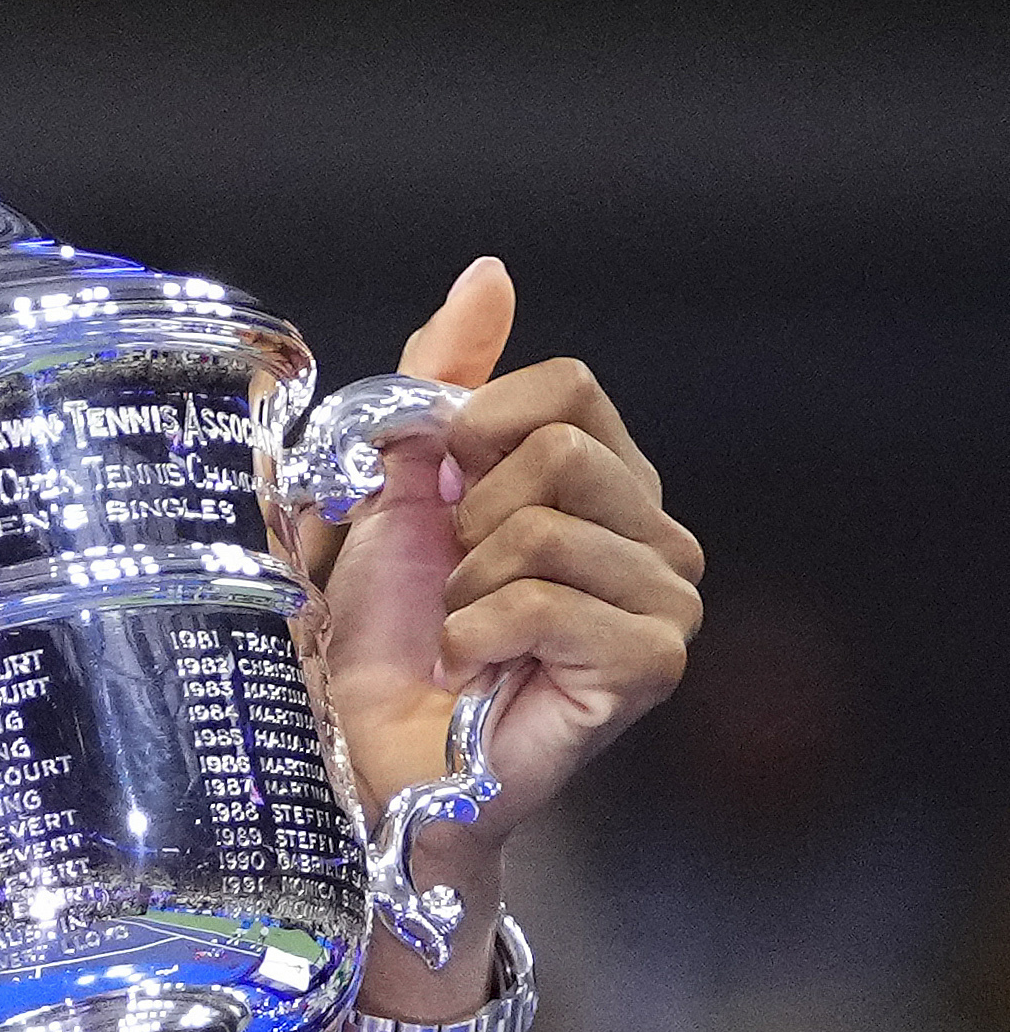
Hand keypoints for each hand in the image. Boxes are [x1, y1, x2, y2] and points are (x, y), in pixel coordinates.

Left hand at [306, 259, 703, 873]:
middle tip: (447, 587)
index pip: (566, 388)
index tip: (430, 493)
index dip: (472, 430)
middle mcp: (654, 531)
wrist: (369, 757)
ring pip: (541, 528)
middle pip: (555, 451)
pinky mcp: (649, 662)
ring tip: (458, 635)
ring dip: (462, 586)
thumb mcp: (391, 485)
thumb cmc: (381, 635)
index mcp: (605, 478)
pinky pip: (546, 601)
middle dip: (461, 519)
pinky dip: (476, 635)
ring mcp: (663, 598)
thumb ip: (440, 380)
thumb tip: (488, 274)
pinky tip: (472, 671)